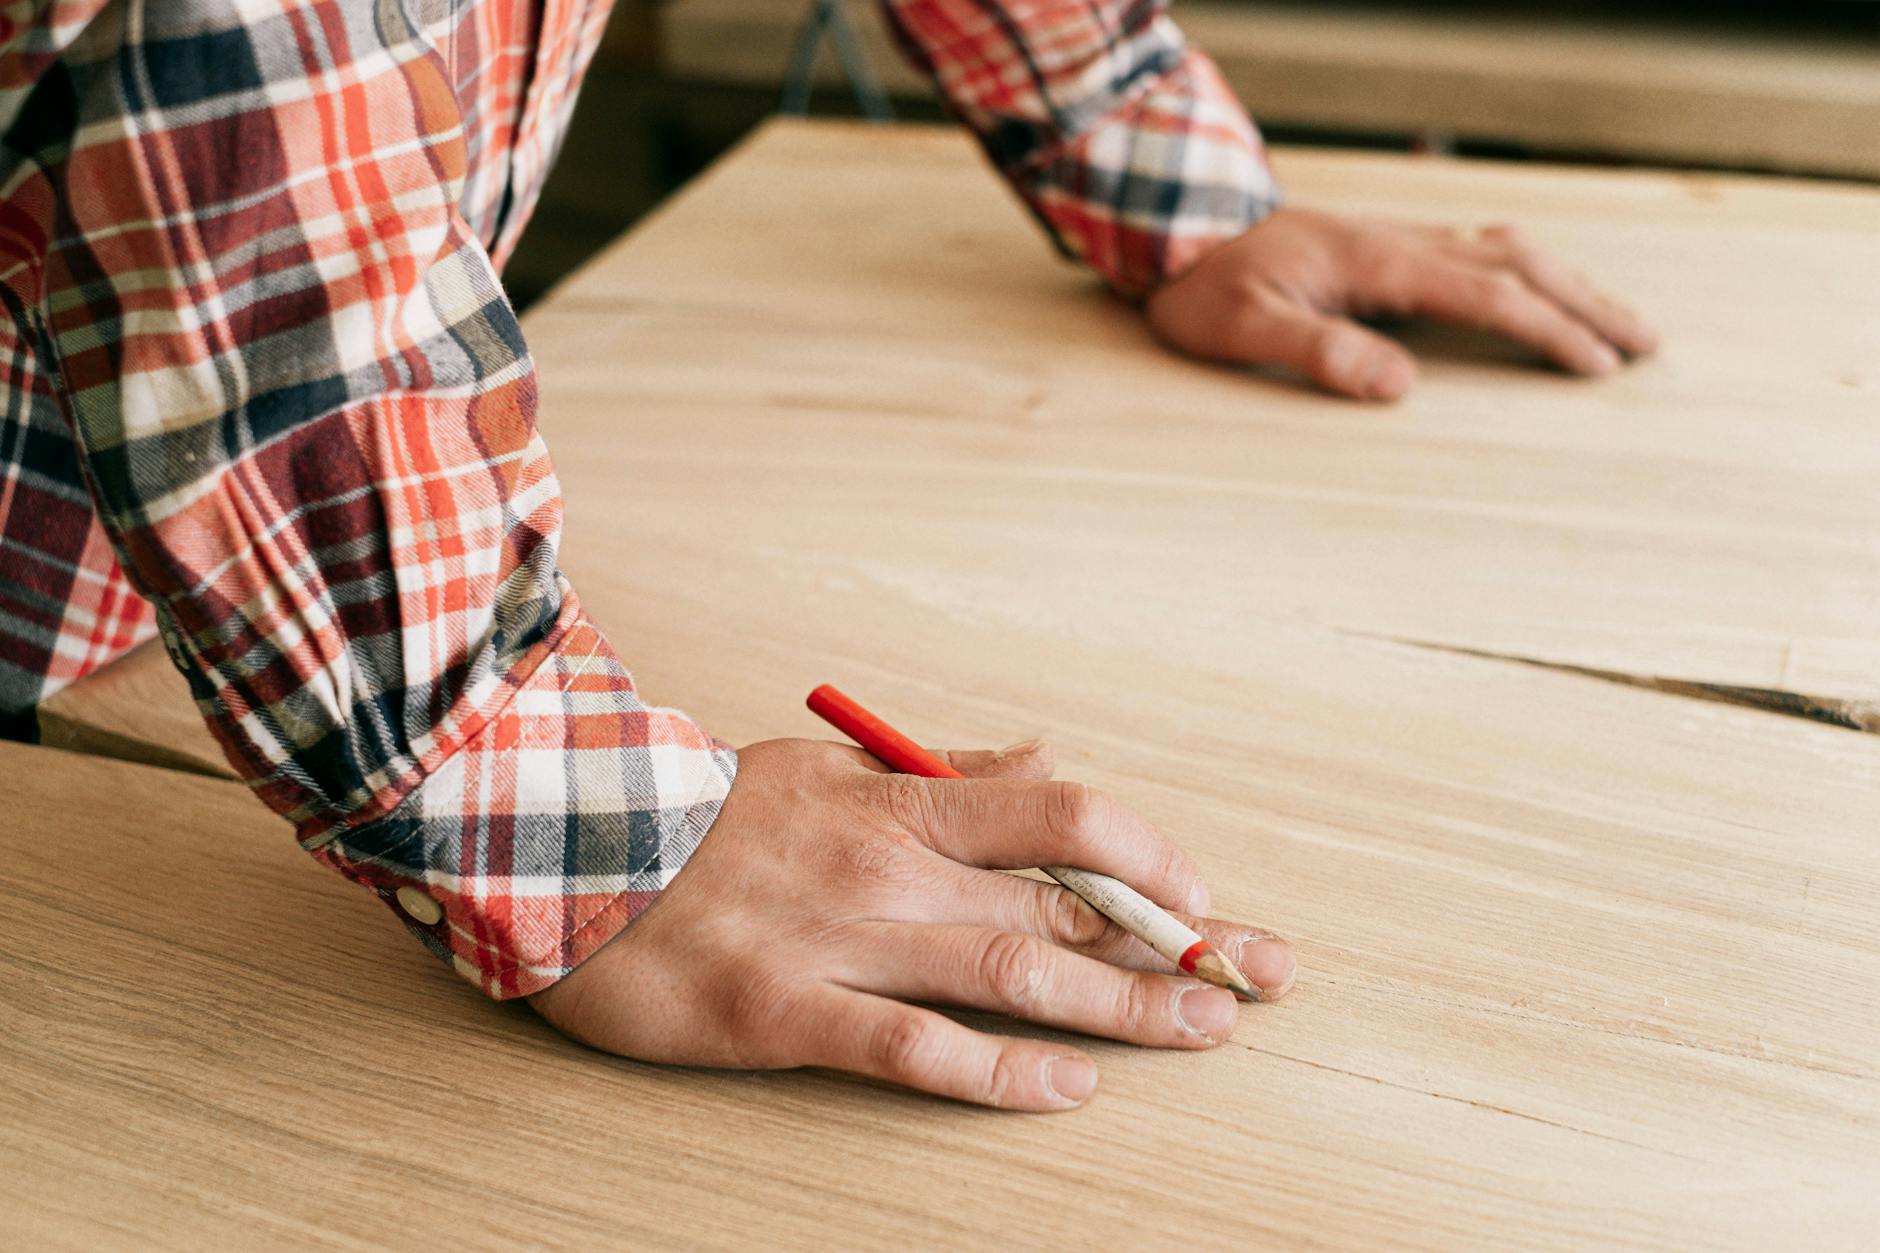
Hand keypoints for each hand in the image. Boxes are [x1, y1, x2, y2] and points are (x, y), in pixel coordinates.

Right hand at [528, 737, 1294, 1110]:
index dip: (1149, 855)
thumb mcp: (833, 764)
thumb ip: (943, 770)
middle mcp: (891, 868)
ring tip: (1200, 1031)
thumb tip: (1041, 756)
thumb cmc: (710, 810)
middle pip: (1065, 905)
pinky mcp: (786, 1015)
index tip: (1201, 895)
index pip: (1061, 815)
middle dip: (1174, 944)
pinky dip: (998, 1072)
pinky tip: (1066, 1088)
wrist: (566, 843)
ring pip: (1012, 973)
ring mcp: (843, 942)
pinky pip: (912, 1049)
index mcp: (902, 803)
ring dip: (1120, 1008)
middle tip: (1261, 977)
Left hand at [1146, 208, 1658, 400]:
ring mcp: (1400, 239)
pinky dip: (1530, 272)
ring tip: (1619, 323)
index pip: (1487, 295)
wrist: (1179, 233)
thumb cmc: (1205, 288)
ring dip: (1568, 284)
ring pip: (1508, 251)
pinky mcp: (1390, 247)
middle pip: (1519, 264)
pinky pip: (1480, 252)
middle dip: (1586, 304)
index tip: (1597, 364)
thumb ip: (1319, 352)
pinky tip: (1546, 291)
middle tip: (1646, 345)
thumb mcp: (1244, 330)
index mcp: (1377, 262)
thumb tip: (1400, 386)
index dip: (1548, 329)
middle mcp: (1401, 241)